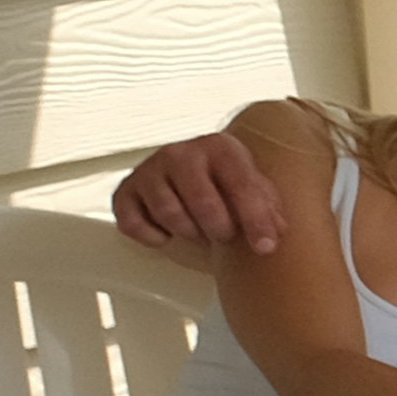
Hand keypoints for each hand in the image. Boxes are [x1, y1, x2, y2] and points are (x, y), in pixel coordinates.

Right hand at [115, 129, 281, 261]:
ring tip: (199, 231)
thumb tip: (272, 237)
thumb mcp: (255, 189)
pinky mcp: (124, 191)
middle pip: (203, 202)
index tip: (265, 248)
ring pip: (169, 214)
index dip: (256, 220)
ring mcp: (148, 170)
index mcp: (219, 147)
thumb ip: (269, 209)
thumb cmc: (227, 184)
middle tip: (224, 235)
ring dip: (189, 233)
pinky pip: (133, 225)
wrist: (188, 171)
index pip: (241, 185)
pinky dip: (153, 237)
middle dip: (219, 229)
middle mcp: (179, 152)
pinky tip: (168, 234)